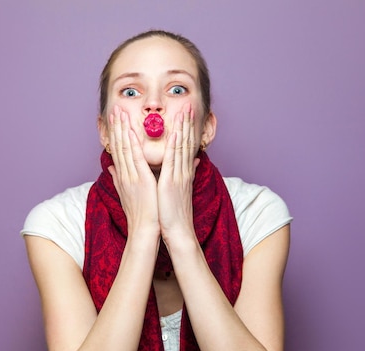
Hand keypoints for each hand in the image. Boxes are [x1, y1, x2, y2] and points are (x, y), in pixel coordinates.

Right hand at [107, 106, 159, 234]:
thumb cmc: (140, 213)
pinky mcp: (140, 179)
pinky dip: (133, 143)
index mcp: (123, 176)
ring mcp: (131, 176)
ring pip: (125, 147)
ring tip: (120, 112)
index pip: (118, 150)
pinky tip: (132, 130)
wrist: (145, 229)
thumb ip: (119, 179)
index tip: (114, 119)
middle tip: (114, 108)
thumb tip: (112, 168)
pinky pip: (136, 157)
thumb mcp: (127, 194)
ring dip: (122, 129)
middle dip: (116, 126)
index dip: (116, 133)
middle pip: (118, 145)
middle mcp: (124, 174)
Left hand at [157, 103, 199, 241]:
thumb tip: (192, 163)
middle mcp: (183, 172)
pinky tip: (176, 133)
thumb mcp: (178, 191)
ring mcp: (179, 176)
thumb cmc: (173, 214)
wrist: (178, 231)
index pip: (185, 147)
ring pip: (181, 147)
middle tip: (189, 105)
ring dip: (183, 128)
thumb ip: (182, 174)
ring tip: (184, 111)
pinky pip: (174, 161)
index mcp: (182, 173)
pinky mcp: (172, 182)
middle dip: (187, 123)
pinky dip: (175, 146)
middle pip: (186, 143)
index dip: (186, 129)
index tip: (186, 115)